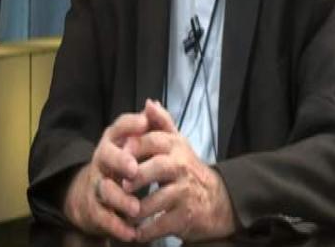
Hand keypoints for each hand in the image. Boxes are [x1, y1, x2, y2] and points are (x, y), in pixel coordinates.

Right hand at [62, 112, 148, 240]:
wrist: (93, 194)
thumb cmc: (124, 162)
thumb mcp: (138, 143)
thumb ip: (152, 125)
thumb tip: (154, 103)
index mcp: (114, 140)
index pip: (119, 126)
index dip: (130, 124)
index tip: (143, 122)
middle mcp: (102, 158)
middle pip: (106, 156)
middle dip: (120, 161)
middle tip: (134, 168)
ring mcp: (97, 183)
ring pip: (105, 189)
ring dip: (120, 199)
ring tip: (136, 209)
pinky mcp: (94, 208)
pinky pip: (103, 217)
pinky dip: (117, 226)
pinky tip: (131, 232)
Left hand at [123, 99, 235, 241]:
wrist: (215, 199)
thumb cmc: (186, 167)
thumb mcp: (177, 141)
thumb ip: (161, 122)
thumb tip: (149, 102)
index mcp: (176, 146)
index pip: (153, 140)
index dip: (134, 145)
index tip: (119, 152)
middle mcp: (182, 167)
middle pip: (156, 168)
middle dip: (136, 177)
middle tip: (120, 185)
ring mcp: (185, 192)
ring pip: (157, 200)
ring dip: (136, 209)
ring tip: (122, 212)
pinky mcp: (185, 217)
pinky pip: (161, 225)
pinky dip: (146, 231)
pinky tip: (135, 232)